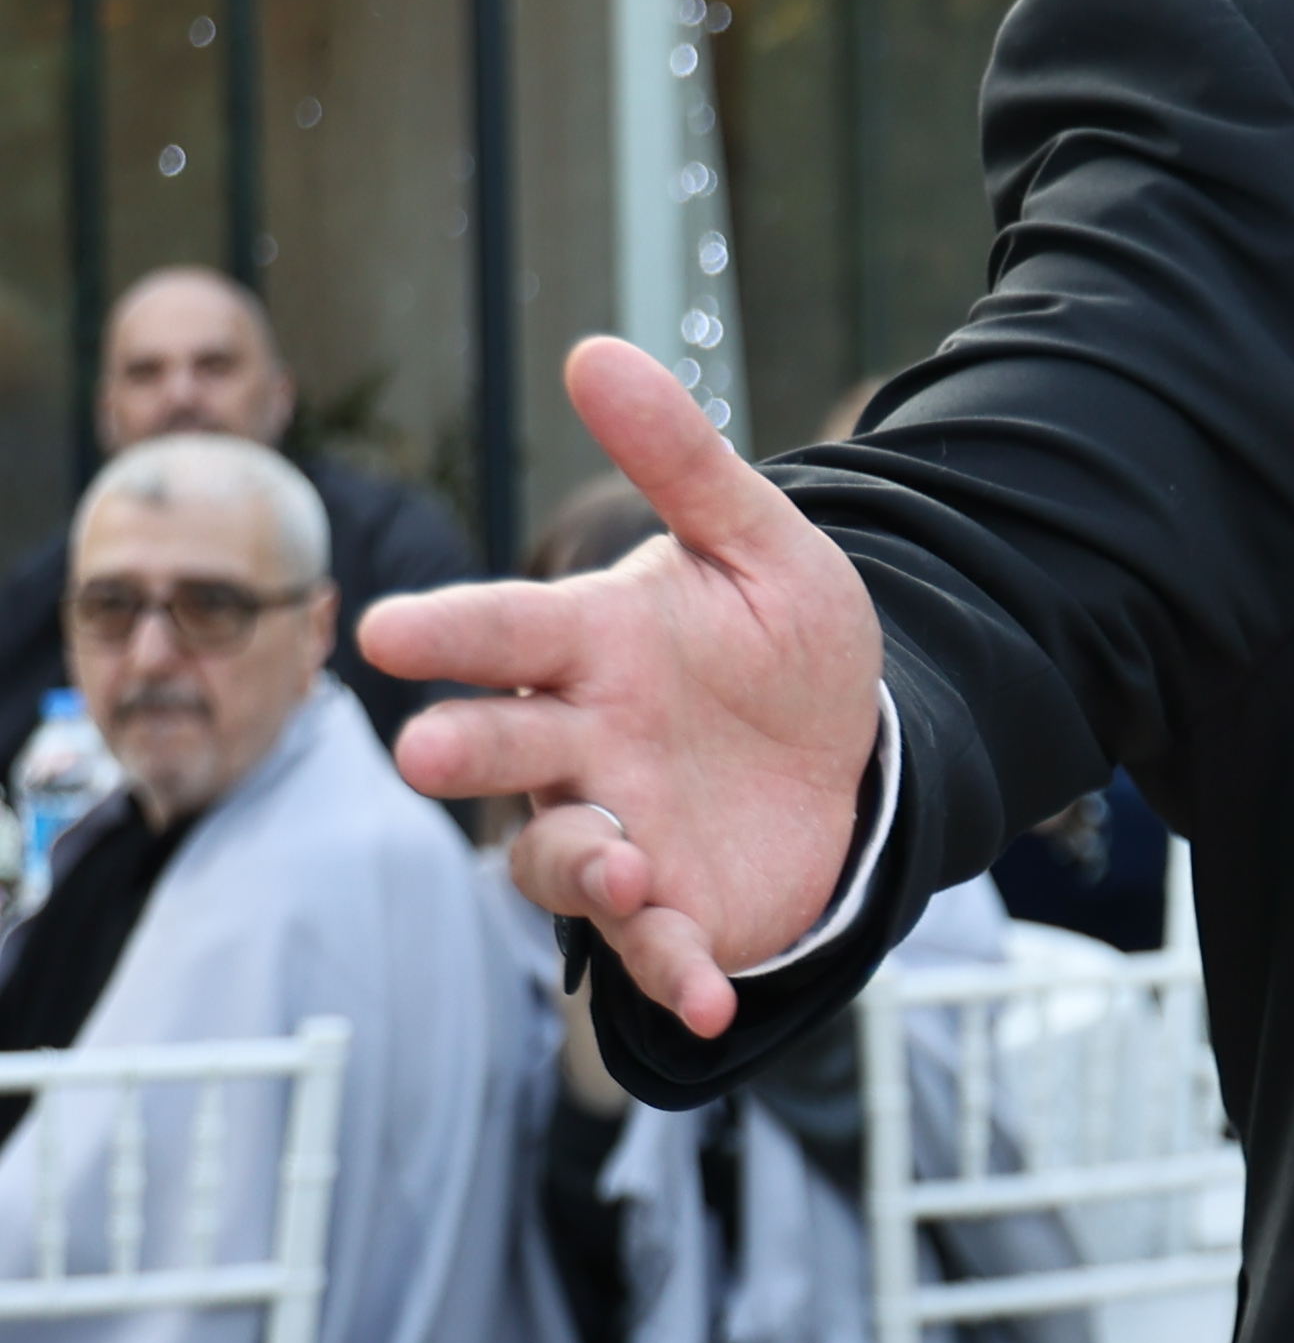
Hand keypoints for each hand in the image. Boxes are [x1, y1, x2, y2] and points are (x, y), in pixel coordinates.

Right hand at [358, 338, 886, 1039]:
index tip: (390, 629)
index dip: (451, 632)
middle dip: (466, 750)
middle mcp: (581, 742)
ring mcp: (618, 829)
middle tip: (433, 752)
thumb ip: (683, 460)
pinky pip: (655, 949)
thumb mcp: (761, 545)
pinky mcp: (672, 908)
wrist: (854, 748)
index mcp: (590, 646)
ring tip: (627, 869)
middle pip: (502, 748)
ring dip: (583, 867)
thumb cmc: (777, 643)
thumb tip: (596, 349)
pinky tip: (715, 993)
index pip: (505, 630)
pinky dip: (675, 974)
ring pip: (563, 856)